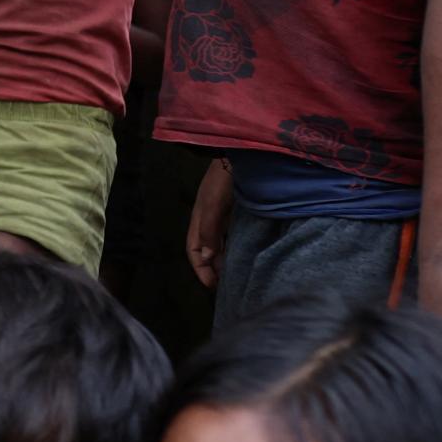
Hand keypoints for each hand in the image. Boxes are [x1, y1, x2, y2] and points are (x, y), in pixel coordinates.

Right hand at [186, 158, 231, 287]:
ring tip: (237, 274)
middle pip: (208, 250)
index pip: (194, 251)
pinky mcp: (240, 212)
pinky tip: (247, 254)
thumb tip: (208, 257)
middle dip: (213, 268)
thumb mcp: (213, 205)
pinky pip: (234, 236)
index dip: (201, 269)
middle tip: (227, 286)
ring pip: (222, 244)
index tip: (213, 286)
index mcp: (199, 220)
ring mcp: (225, 216)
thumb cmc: (224, 180)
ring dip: (226, 260)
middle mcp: (210, 220)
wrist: (243, 156)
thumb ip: (209, 230)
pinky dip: (237, 248)